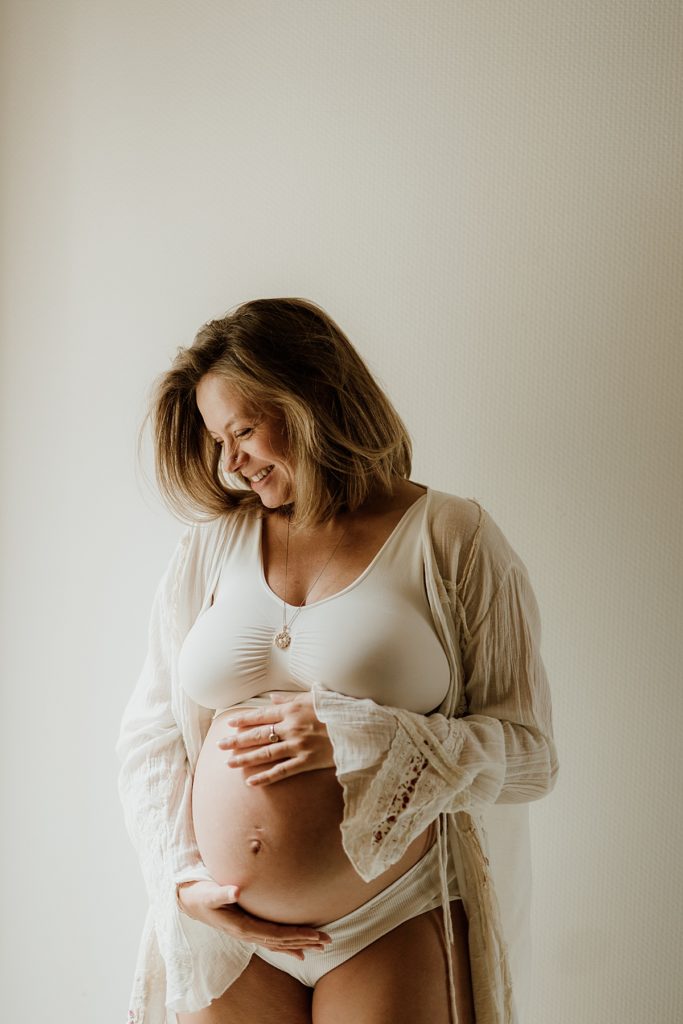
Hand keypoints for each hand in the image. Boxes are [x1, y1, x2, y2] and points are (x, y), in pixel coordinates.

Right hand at [176, 879, 330, 959]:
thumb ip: (222, 893)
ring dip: (300, 944)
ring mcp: (248, 933)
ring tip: (321, 946)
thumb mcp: (208, 892)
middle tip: (328, 942)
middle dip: (305, 941)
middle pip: (281, 941)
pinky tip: (300, 951)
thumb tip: (236, 890)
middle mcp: (247, 933)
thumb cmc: (199, 894)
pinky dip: (287, 945)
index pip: (275, 934)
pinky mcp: (248, 928)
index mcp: (241, 927)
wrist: (188, 902)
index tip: (315, 935)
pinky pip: (271, 939)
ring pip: (278, 942)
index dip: (295, 935)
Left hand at [216, 691, 335, 786]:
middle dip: (237, 740)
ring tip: (229, 763)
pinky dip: (265, 777)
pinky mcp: (306, 762)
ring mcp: (298, 746)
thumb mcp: (314, 697)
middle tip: (220, 745)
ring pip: (265, 753)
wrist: (359, 729)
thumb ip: (291, 698)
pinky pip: (282, 771)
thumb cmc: (337, 710)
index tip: (230, 724)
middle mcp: (292, 727)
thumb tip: (272, 697)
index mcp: (293, 709)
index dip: (244, 720)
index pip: (262, 715)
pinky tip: (251, 781)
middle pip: (258, 735)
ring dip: (245, 758)